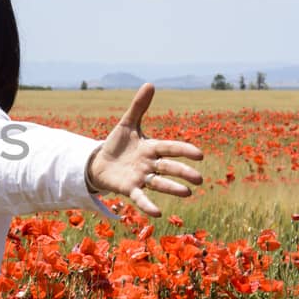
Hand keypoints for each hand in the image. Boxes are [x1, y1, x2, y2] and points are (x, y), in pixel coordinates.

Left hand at [85, 83, 203, 216]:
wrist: (99, 162)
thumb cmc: (118, 144)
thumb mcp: (127, 124)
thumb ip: (139, 106)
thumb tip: (150, 84)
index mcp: (151, 148)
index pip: (170, 148)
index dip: (184, 151)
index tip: (199, 155)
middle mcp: (149, 164)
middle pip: (168, 168)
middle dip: (183, 173)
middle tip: (199, 179)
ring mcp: (140, 177)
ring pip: (159, 183)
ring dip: (172, 188)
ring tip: (187, 193)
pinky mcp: (129, 188)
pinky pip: (140, 198)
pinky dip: (148, 205)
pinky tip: (157, 213)